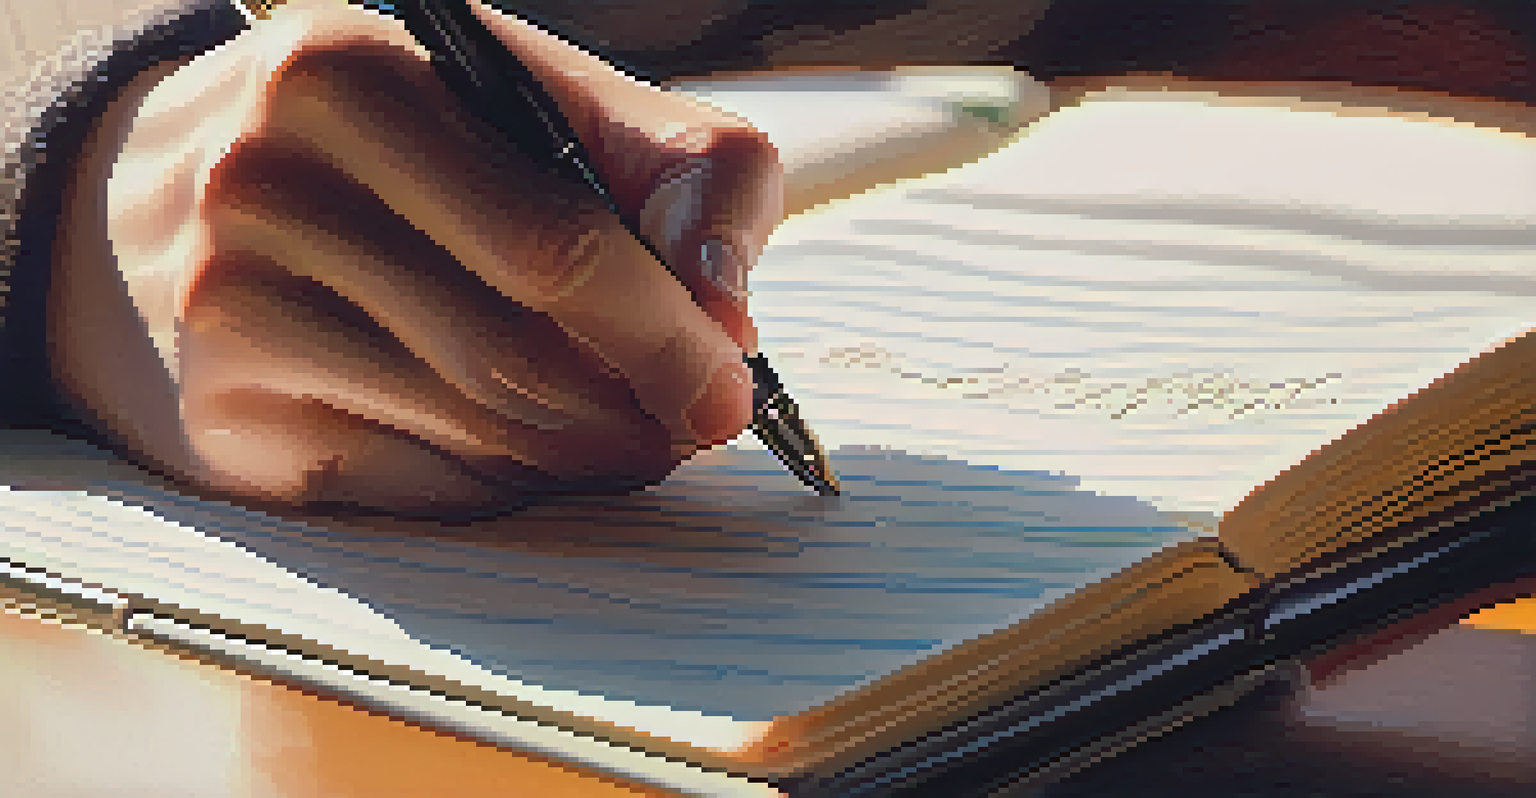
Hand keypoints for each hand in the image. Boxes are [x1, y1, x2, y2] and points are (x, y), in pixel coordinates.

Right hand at [54, 0, 782, 516]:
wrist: (151, 201)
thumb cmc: (383, 149)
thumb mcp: (524, 99)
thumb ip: (669, 168)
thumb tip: (729, 310)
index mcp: (351, 77)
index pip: (558, 240)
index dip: (668, 330)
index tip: (731, 382)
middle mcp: (267, 189)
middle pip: (520, 353)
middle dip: (639, 405)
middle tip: (694, 421)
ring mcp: (232, 316)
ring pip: (478, 432)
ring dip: (586, 452)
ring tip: (632, 434)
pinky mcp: (227, 423)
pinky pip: (420, 487)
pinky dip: (504, 482)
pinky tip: (527, 450)